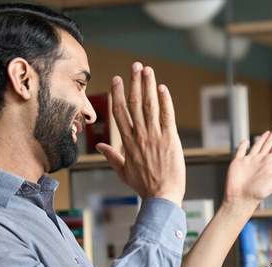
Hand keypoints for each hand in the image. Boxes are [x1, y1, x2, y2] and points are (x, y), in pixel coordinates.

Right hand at [96, 62, 185, 205]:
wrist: (162, 197)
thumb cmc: (145, 186)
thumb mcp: (124, 172)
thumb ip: (112, 157)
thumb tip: (101, 146)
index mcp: (127, 143)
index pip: (120, 113)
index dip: (117, 94)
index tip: (117, 79)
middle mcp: (139, 136)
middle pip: (134, 104)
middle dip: (134, 82)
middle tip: (135, 66)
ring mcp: (155, 136)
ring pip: (149, 106)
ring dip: (148, 86)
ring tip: (147, 70)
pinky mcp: (171, 139)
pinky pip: (167, 116)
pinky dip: (165, 101)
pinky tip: (162, 88)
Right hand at [223, 126, 271, 213]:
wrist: (241, 198)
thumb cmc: (259, 192)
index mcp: (270, 163)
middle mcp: (260, 161)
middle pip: (269, 144)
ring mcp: (249, 161)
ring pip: (257, 146)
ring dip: (262, 139)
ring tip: (268, 132)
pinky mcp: (238, 162)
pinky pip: (240, 151)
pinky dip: (243, 145)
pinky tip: (246, 141)